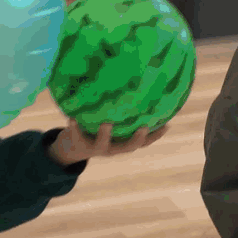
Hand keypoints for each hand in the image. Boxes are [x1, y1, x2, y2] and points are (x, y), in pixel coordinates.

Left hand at [47, 121, 166, 167]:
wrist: (71, 149)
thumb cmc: (97, 130)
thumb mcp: (112, 125)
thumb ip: (124, 114)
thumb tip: (142, 89)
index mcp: (122, 143)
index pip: (143, 142)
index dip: (156, 136)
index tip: (167, 125)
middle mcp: (112, 148)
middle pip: (128, 147)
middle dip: (136, 138)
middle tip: (143, 127)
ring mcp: (95, 148)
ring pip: (102, 144)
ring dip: (105, 134)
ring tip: (107, 123)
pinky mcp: (78, 144)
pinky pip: (76, 135)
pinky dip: (74, 127)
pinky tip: (72, 118)